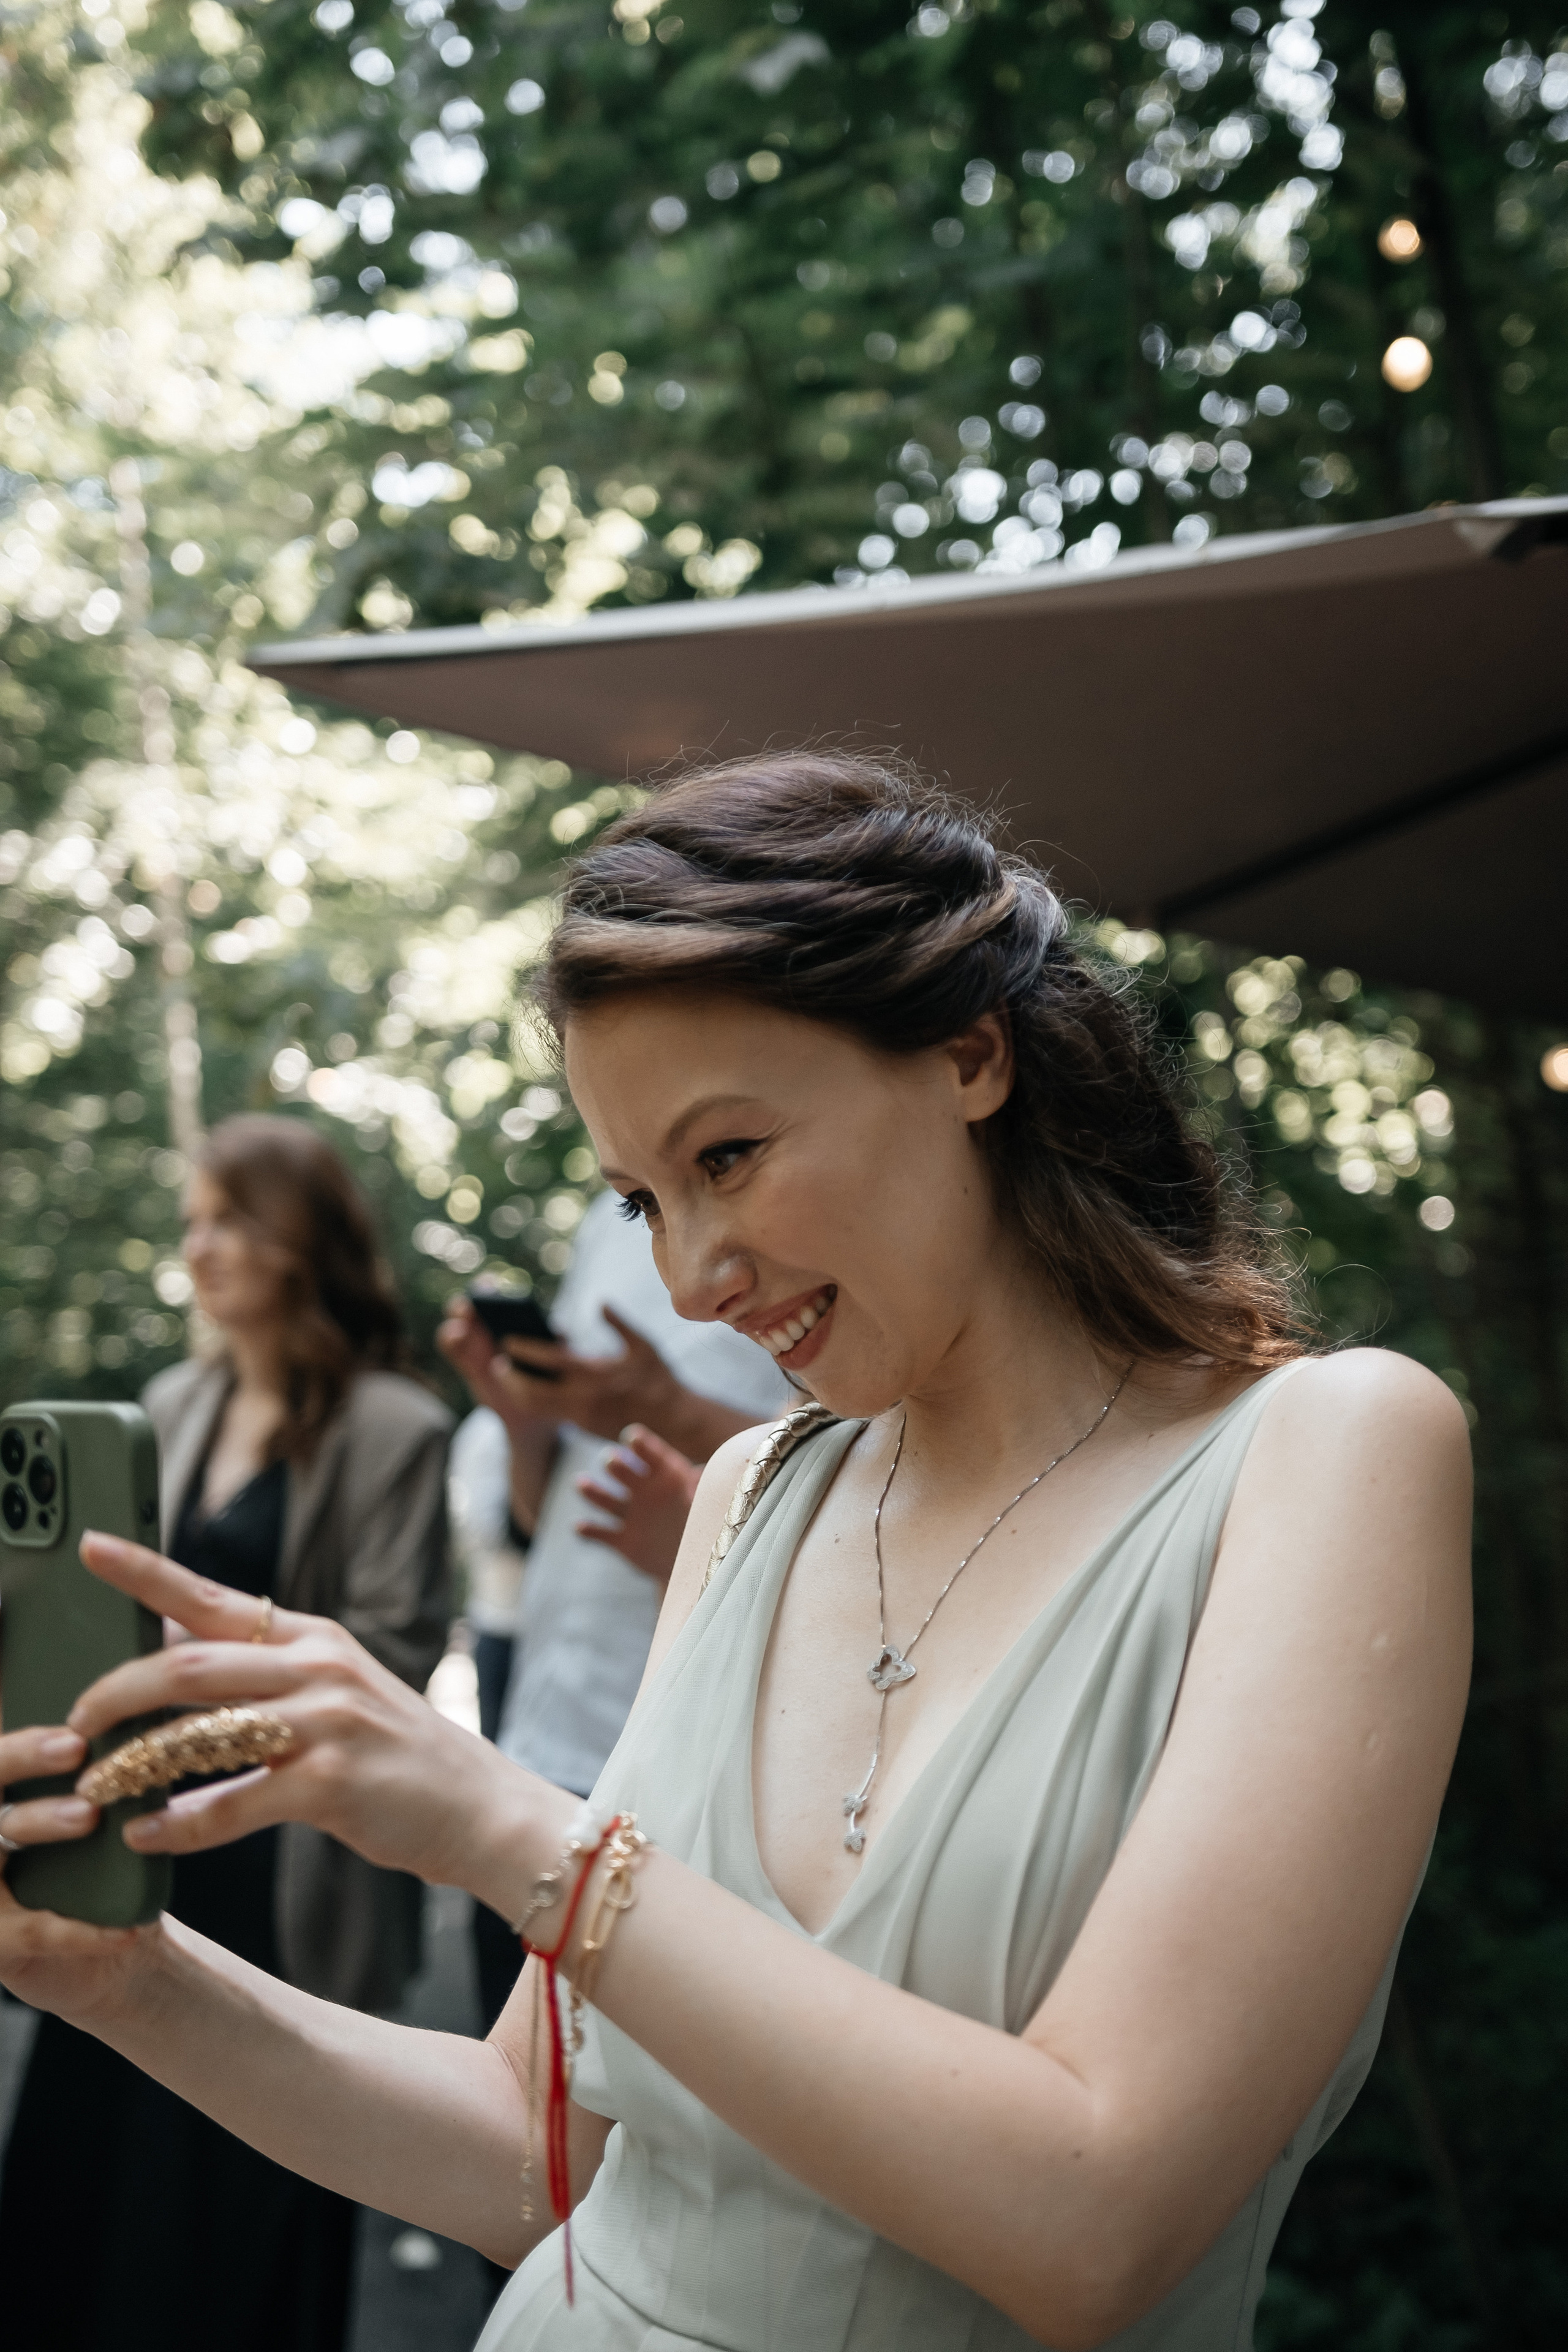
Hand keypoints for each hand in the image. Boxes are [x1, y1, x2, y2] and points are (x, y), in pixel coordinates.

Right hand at [0, 1724, 151, 2019]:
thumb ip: (96, 1779)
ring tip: (89, 1815)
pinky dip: (80, 1928)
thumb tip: (135, 1713)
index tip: (74, 1734)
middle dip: (22, 1760)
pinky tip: (126, 1926)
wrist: (106, 1958)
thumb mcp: (94, 1822)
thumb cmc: (98, 1877)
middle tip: (75, 1750)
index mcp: (3, 1807)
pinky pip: (33, 1930)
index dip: (26, 1746)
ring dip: (42, 1821)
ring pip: (0, 1849)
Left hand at [64, 1535, 574, 1926]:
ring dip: (132, 1762)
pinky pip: (230, 1802)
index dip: (146, 1572)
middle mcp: (320, 1666)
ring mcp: (328, 1722)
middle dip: (115, 1691)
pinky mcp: (332, 1783)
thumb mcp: (335, 1692)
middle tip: (71, 1722)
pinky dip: (179, 1825)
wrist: (479, 1807)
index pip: (214, 1597)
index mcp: (314, 1637)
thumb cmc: (394, 1755)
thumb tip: (168, 1661)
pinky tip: (147, 1837)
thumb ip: (262, 1675)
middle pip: (189, 1663)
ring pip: (200, 1729)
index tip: (91, 1547)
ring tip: (91, 1789)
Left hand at [444, 1296, 685, 1447]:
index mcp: (596, 1373)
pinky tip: (532, 1389)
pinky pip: (553, 1415)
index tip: (507, 1340)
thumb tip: (600, 1302)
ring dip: (520, 1393)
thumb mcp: (643, 1345)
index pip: (552, 1360)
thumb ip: (618, 1323)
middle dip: (511, 1378)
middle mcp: (584, 1398)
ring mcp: (583, 1417)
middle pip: (534, 1391)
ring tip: (509, 1378)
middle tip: (496, 1364)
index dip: (526, 1350)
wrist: (675, 1422)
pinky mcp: (585, 1429)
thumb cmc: (660, 1380)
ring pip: (539, 1408)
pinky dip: (538, 1402)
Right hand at [575, 1426, 702, 1585]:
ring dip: (594, 1492)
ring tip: (581, 1483)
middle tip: (611, 1459)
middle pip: (626, 1474)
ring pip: (608, 1501)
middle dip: (617, 1466)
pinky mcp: (624, 1542)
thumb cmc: (704, 1522)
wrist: (693, 1562)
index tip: (632, 1436)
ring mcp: (633, 1517)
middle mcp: (645, 1493)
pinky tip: (580, 1526)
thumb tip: (706, 1471)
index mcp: (667, 1478)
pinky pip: (603, 1535)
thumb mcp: (710, 1503)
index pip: (654, 1455)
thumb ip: (707, 1488)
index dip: (643, 1445)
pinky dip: (591, 1531)